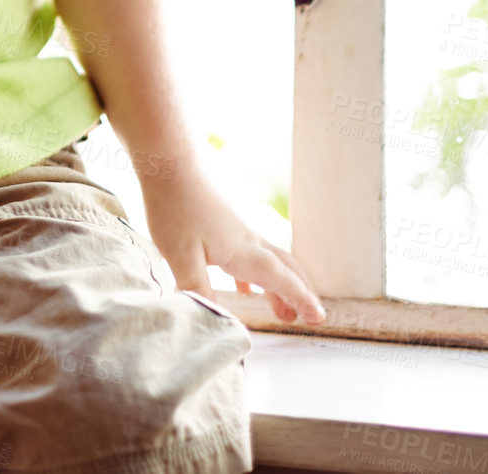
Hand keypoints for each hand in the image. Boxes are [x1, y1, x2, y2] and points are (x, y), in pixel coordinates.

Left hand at [139, 157, 325, 323]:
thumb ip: (199, 290)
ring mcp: (236, 231)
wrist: (168, 163)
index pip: (281, 279)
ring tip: (283, 312)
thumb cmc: (175, 207)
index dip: (301, 299)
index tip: (319, 318)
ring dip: (281, 286)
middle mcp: (247, 241)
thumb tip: (216, 324)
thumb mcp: (181, 255)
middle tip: (313, 318)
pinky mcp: (221, 225)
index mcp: (243, 251)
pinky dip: (255, 276)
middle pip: (285, 269)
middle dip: (301, 293)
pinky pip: (248, 256)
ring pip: (269, 262)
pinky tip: (245, 288)